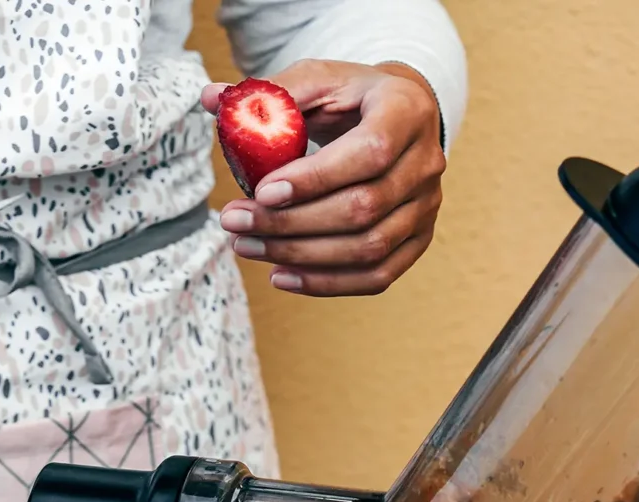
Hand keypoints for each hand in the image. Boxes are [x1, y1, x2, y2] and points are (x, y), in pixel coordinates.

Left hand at [202, 62, 445, 296]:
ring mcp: (428, 204)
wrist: (395, 118)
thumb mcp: (315, 80)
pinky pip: (376, 276)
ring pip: (368, 248)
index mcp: (408, 110)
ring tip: (246, 246)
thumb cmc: (349, 97)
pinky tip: (280, 276)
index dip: (315, 178)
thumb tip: (210, 98)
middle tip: (233, 221)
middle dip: (291, 223)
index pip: (369, 152)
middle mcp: (427, 160)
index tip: (261, 192)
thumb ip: (269, 92)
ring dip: (300, 256)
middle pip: (364, 208)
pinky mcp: (418, 238)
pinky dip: (326, 283)